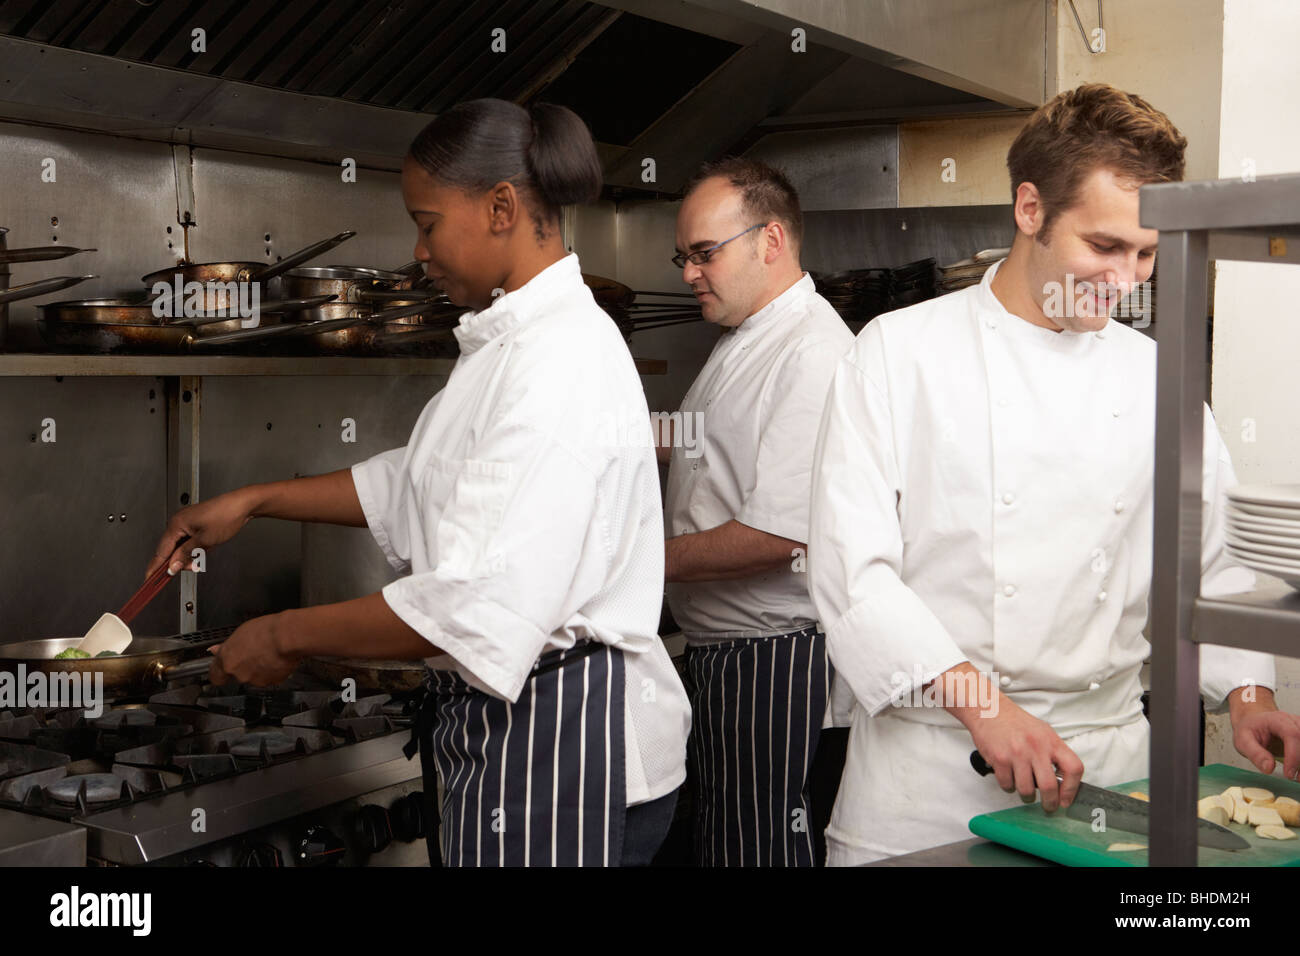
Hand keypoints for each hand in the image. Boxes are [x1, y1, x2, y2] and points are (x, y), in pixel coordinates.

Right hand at [145, 486, 259, 578]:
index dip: (156, 566)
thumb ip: (185, 555)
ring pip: (182, 546)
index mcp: (176, 524)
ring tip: (204, 554)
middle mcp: (178, 521)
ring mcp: (187, 521)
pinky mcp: (196, 523)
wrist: (242, 505)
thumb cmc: (226, 516)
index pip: (161, 550)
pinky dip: (196, 548)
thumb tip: (172, 566)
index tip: (150, 578)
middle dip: (181, 561)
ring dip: (191, 555)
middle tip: (192, 567)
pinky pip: (190, 540)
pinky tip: (206, 548)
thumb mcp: (204, 541)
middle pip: (171, 549)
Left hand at [208, 613, 300, 686]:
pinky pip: (270, 677)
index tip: (222, 668)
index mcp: (227, 660)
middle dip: (244, 666)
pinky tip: (276, 657)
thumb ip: (227, 646)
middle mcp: (239, 673)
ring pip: (254, 676)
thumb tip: (216, 650)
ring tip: (267, 652)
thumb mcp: (241, 632)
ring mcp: (256, 679)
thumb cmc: (267, 630)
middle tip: (252, 652)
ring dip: (259, 668)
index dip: (219, 672)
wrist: (288, 637)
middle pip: (237, 674)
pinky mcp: (272, 682)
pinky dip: (272, 670)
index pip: (215, 676)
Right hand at [964, 696, 1084, 812]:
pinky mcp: (999, 759)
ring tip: (1025, 792)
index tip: (1066, 799)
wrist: (990, 710)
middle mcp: (1036, 747)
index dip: (1072, 789)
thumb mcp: (1043, 732)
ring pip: (1026, 790)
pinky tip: (1009, 778)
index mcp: (1051, 741)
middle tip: (1048, 807)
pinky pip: (1007, 785)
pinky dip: (1008, 787)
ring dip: (1026, 797)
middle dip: (1050, 803)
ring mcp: (1017, 754)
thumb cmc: (1016, 723)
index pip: (1073, 768)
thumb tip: (1063, 781)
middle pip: (1049, 786)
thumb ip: (1054, 754)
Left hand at [1229, 687, 1299, 780]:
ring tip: (1297, 778)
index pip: (1292, 734)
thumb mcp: (1243, 741)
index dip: (1293, 755)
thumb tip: (1269, 768)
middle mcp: (1292, 722)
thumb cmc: (1249, 730)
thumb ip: (1255, 754)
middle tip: (1293, 778)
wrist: (1254, 722)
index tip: (1288, 774)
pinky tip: (1299, 773)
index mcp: (1277, 720)